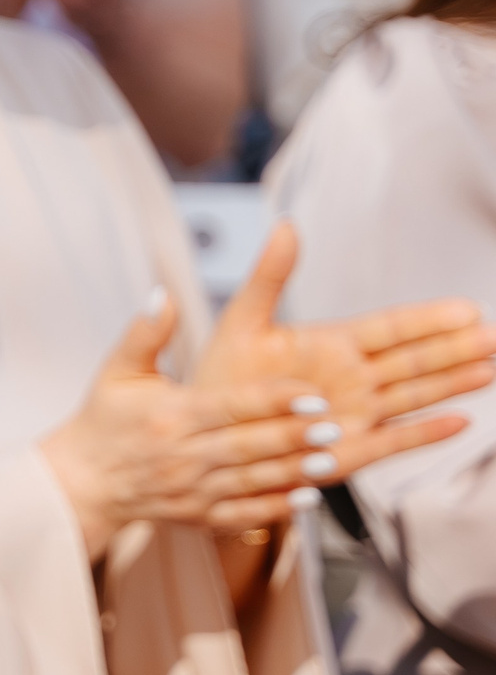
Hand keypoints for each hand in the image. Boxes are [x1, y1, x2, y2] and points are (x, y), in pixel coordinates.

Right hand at [40, 287, 328, 556]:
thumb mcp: (116, 371)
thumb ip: (145, 333)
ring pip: (251, 480)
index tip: (310, 392)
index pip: (230, 405)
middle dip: (292, 435)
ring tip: (330, 460)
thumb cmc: (103, 420)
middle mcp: (182, 455)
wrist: (81, 481)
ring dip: (293, 471)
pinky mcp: (196, 516)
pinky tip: (306, 497)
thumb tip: (163, 296)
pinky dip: (275, 508)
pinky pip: (241, 513)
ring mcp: (190, 490)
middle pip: (247, 445)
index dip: (272, 399)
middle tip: (333, 425)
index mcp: (170, 415)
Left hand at [190, 223, 495, 527]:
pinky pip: (392, 441)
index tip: (467, 309)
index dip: (427, 320)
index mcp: (332, 343)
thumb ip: (269, 276)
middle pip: (414, 360)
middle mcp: (352, 377)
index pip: (391, 327)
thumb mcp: (242, 321)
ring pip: (413, 395)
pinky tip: (459, 423)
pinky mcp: (346, 449)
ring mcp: (354, 412)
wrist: (207, 432)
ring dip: (452, 383)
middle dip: (456, 348)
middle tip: (495, 336)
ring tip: (490, 368)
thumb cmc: (223, 377)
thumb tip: (288, 226)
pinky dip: (424, 434)